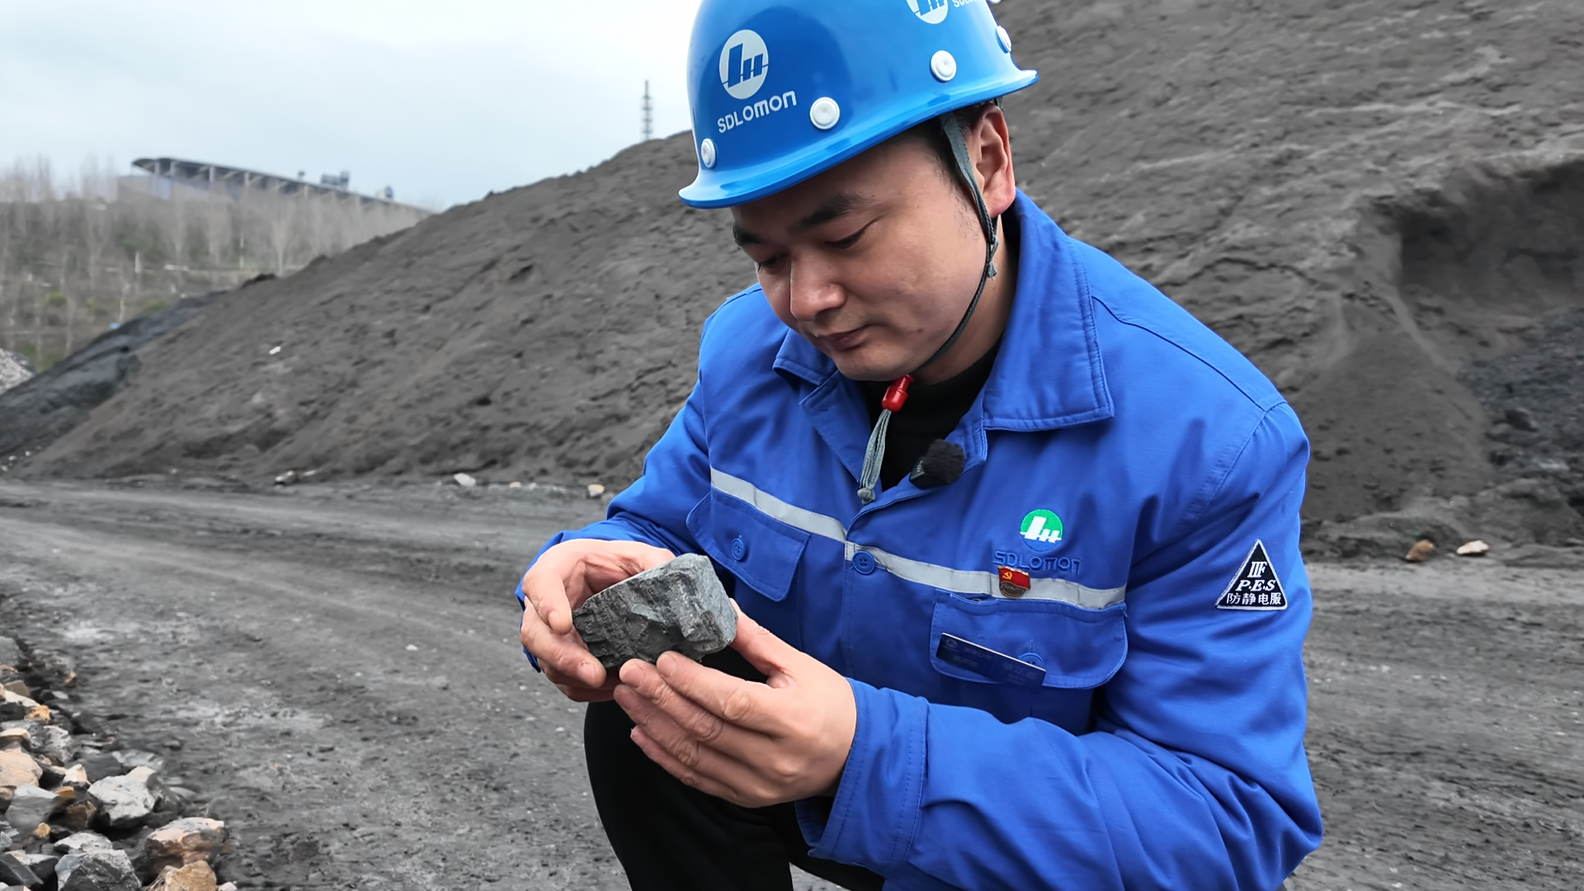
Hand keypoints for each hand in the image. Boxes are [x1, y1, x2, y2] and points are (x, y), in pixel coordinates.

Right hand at [519, 539, 674, 701]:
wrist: (601, 580)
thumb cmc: (610, 564)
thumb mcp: (633, 554)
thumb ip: (652, 561)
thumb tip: (671, 575)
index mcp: (556, 569)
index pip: (541, 583)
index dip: (548, 604)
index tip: (563, 624)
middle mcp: (542, 605)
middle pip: (535, 634)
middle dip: (563, 657)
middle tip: (593, 673)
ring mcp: (547, 635)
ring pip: (548, 663)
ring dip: (578, 679)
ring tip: (612, 684)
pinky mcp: (557, 659)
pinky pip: (565, 681)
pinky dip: (587, 689)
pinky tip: (614, 688)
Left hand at [613, 603, 857, 807]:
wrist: (856, 756)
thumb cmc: (832, 704)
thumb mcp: (801, 665)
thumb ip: (757, 641)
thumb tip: (719, 608)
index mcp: (792, 719)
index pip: (732, 701)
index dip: (692, 682)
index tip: (661, 659)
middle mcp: (774, 758)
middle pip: (706, 729)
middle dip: (661, 699)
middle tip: (630, 673)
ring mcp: (759, 784)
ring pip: (695, 757)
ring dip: (655, 725)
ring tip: (628, 698)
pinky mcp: (747, 798)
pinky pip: (698, 779)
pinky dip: (665, 757)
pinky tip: (643, 733)